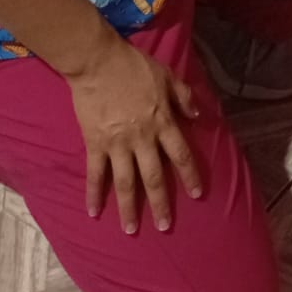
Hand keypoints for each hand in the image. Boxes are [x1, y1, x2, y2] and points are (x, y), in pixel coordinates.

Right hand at [68, 32, 201, 233]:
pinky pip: (96, 173)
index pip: (181, 154)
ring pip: (126, 182)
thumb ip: (183, 97)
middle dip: (161, 203)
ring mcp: (117, 143)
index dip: (190, 175)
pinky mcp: (95, 143)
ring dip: (129, 208)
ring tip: (131, 229)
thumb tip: (197, 117)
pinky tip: (94, 212)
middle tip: (165, 226)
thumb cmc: (134, 66)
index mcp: (162, 122)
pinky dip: (94, 193)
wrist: (98, 62)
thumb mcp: (167, 75)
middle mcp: (142, 138)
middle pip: (154, 177)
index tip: (197, 194)